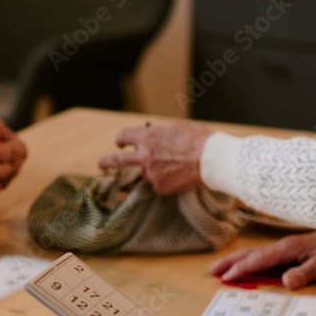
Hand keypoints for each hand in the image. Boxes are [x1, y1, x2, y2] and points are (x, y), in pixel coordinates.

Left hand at [97, 122, 211, 194]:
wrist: (214, 160)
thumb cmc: (200, 140)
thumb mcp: (176, 127)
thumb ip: (159, 132)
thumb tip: (151, 134)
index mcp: (148, 136)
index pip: (124, 136)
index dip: (121, 139)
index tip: (120, 143)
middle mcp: (145, 155)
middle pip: (116, 161)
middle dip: (106, 162)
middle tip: (101, 164)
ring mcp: (150, 173)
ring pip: (142, 173)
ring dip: (149, 171)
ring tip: (167, 168)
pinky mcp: (159, 187)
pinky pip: (157, 184)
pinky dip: (164, 181)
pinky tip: (177, 176)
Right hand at [209, 232, 315, 289]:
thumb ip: (305, 273)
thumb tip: (285, 282)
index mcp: (287, 249)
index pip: (258, 259)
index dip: (241, 269)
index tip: (226, 278)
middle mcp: (281, 246)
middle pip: (249, 253)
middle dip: (228, 261)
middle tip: (210, 271)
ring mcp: (283, 247)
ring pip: (253, 253)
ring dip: (234, 260)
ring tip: (218, 268)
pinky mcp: (286, 251)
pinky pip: (261, 256)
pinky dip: (246, 261)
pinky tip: (243, 266)